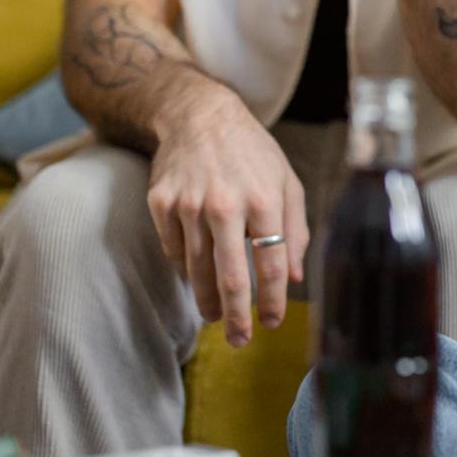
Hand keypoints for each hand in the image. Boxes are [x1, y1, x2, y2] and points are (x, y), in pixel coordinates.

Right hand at [145, 93, 309, 347]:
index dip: (272, 300)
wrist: (201, 116)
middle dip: (236, 316)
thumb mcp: (287, 182)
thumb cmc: (253, 153)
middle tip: (240, 340)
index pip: (271, 263)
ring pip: (196, 270)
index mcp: (264, 198)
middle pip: (229, 276)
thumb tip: (296, 278)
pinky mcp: (160, 203)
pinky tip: (195, 274)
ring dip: (206, 300)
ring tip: (215, 316)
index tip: (272, 323)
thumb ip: (296, 229)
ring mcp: (188, 204)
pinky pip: (173, 250)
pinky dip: (185, 268)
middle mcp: (225, 203)